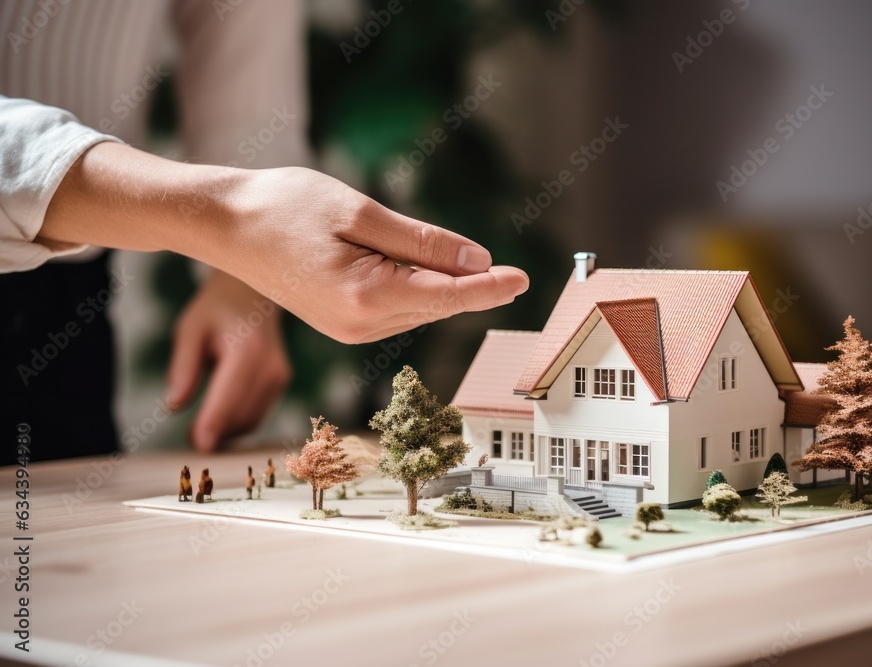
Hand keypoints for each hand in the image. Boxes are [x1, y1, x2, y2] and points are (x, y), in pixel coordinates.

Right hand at [40, 142, 529, 343]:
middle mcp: (360, 325)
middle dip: (475, 289)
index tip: (523, 279)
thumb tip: (476, 262)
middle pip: (437, 305)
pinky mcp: (343, 324)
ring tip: (475, 271)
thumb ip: (423, 242)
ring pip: (419, 309)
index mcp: (366, 297)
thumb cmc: (286, 207)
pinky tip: (426, 273)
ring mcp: (350, 330)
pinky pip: (397, 309)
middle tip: (515, 276)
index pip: (447, 295)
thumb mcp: (362, 213)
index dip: (489, 287)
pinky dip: (419, 291)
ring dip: (446, 289)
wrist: (226, 225)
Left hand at [166, 271, 290, 451]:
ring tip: (198, 428)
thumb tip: (174, 406)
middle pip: (242, 414)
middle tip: (188, 438)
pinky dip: (237, 424)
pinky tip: (217, 418)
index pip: (230, 395)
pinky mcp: (281, 383)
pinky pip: (258, 414)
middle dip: (216, 432)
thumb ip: (183, 368)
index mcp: (247, 349)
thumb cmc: (216, 310)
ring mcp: (280, 375)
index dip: (214, 423)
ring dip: (226, 432)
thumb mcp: (190, 330)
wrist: (252, 295)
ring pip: (252, 420)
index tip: (200, 445)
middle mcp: (270, 365)